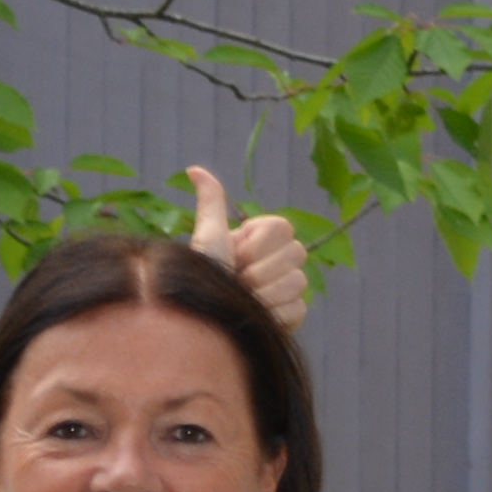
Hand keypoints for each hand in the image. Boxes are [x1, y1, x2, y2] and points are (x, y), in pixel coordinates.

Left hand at [183, 165, 309, 332]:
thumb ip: (211, 203)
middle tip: (237, 280)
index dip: (256, 246)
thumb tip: (194, 169)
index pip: (284, 229)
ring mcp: (291, 286)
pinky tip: (254, 317)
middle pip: (297, 254)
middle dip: (258, 272)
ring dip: (263, 296)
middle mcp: (282, 259)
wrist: (202, 321)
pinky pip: (298, 309)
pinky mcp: (295, 314)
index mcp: (266, 237)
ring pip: (297, 282)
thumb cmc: (204, 275)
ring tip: (243, 301)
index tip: (235, 256)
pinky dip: (273, 315)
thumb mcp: (209, 236)